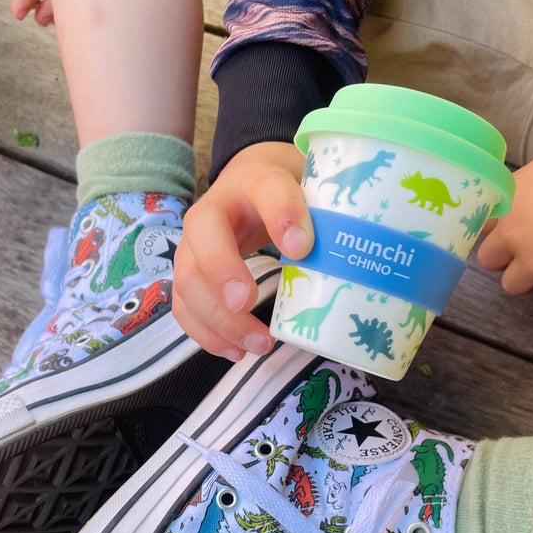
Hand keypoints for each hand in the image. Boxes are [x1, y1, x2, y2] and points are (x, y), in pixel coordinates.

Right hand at [173, 141, 309, 359]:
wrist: (247, 190)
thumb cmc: (286, 198)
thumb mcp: (309, 193)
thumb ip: (325, 216)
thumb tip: (348, 259)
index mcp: (253, 180)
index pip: (267, 188)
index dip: (282, 214)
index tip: (302, 247)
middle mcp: (213, 209)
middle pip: (204, 235)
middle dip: (222, 271)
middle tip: (246, 302)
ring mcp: (193, 245)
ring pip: (188, 279)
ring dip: (218, 317)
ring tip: (259, 344)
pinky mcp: (189, 276)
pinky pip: (184, 308)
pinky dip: (206, 334)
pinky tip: (237, 352)